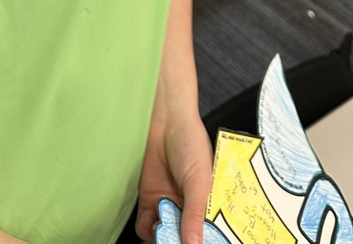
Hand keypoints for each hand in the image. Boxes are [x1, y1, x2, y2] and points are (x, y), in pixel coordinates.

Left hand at [134, 110, 212, 242]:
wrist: (165, 122)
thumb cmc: (190, 144)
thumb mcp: (199, 182)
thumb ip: (195, 215)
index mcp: (206, 206)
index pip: (205, 234)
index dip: (200, 241)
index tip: (194, 243)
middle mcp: (187, 209)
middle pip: (183, 237)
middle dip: (178, 241)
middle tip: (177, 239)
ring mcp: (167, 205)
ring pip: (164, 235)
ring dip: (162, 237)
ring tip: (164, 227)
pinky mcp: (149, 200)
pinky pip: (145, 225)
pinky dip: (146, 229)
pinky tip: (152, 222)